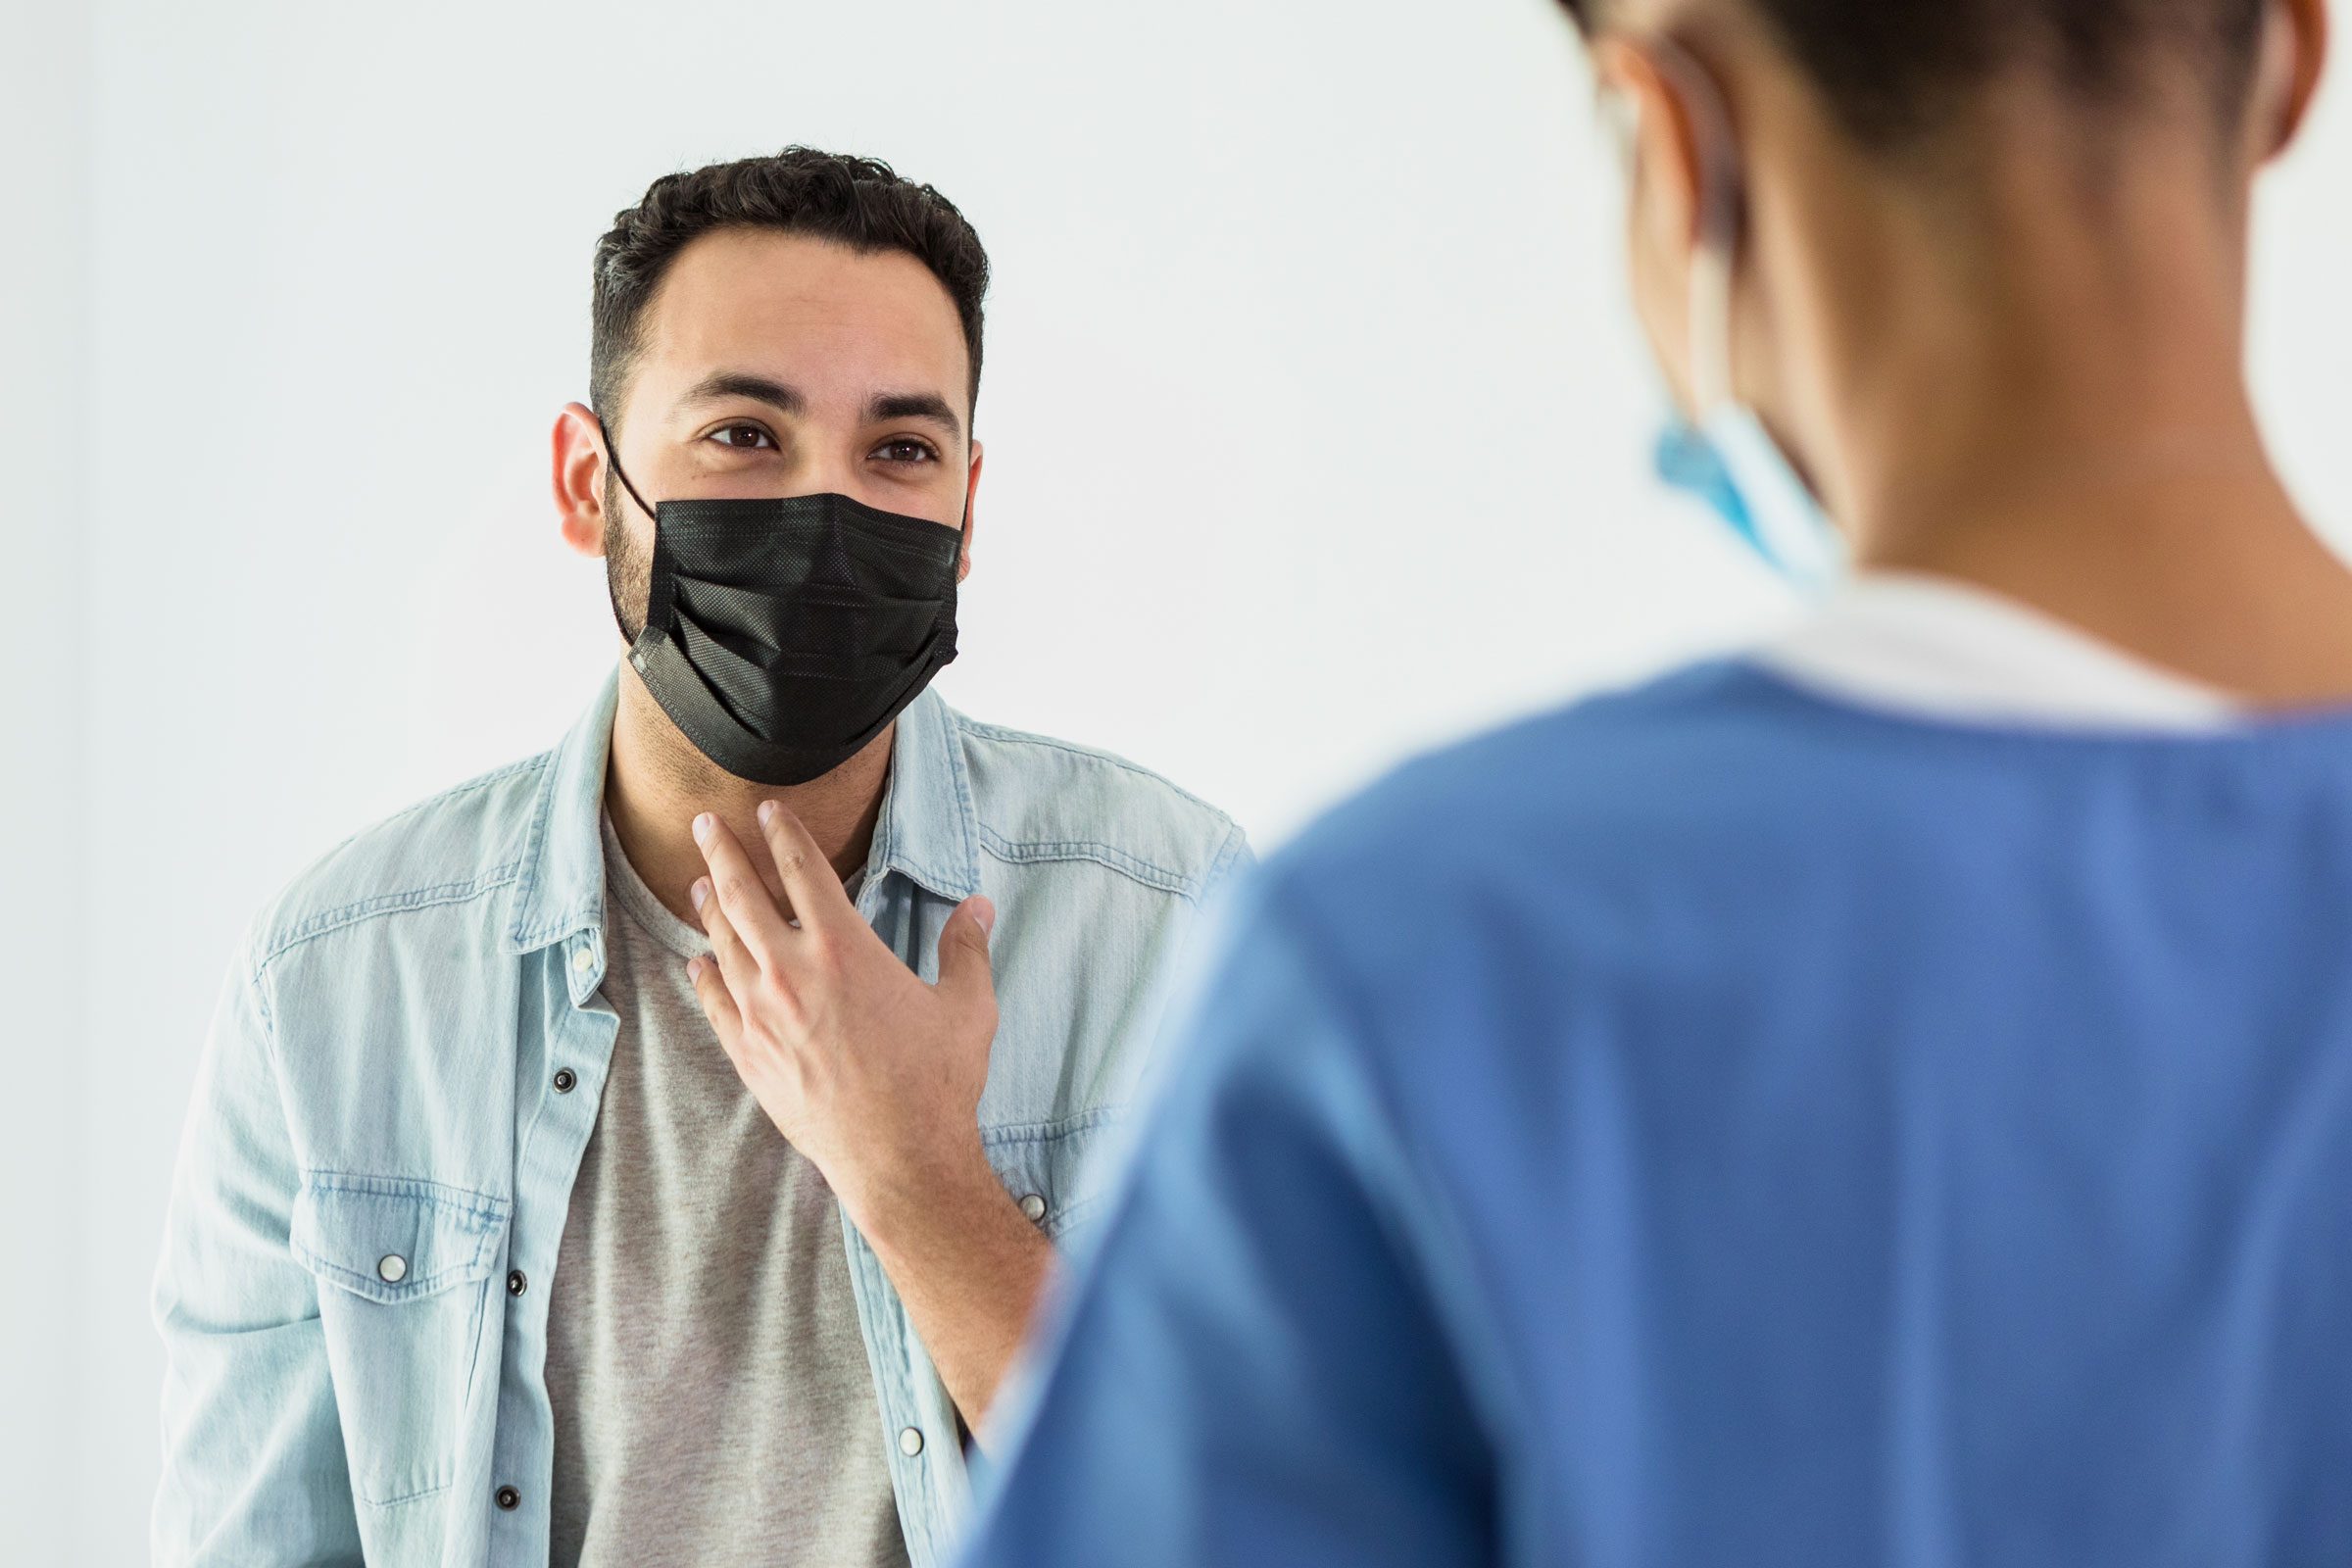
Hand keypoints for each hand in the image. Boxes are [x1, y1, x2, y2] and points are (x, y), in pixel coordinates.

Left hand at [683, 802, 1001, 1226]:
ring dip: (709, 908)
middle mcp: (792, 971)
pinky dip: (704, 976)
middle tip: (703, 825)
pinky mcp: (749, 1055)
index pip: (802, 870)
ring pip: (723, 944)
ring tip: (699, 885)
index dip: (783, 834)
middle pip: (743, 895)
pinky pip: (715, 1002)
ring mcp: (762, 1014)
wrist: (897, 1157)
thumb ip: (967, 949)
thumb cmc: (936, 1081)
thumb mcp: (966, 1007)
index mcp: (844, 947)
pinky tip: (698, 961)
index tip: (767, 810)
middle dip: (721, 853)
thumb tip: (978, 907)